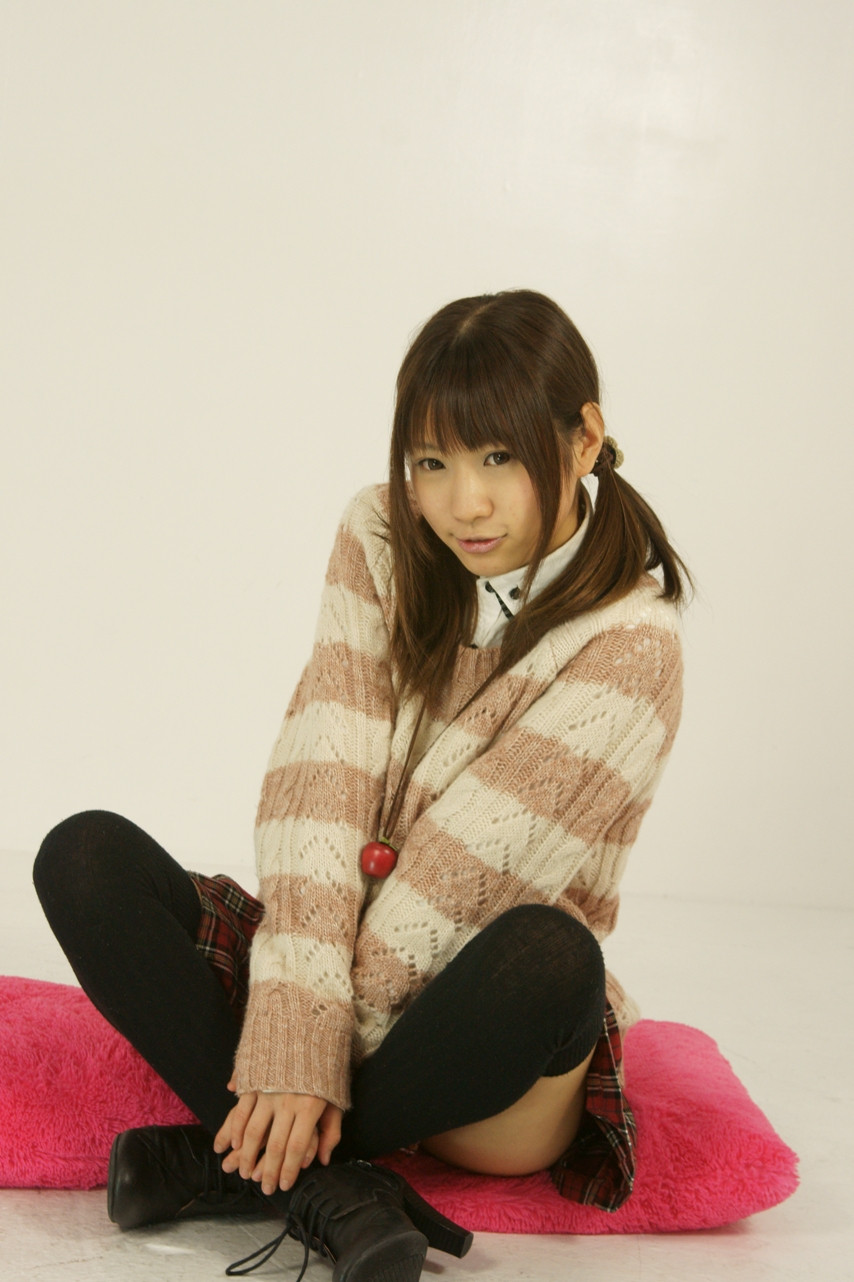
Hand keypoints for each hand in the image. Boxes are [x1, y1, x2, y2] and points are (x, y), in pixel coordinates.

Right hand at [213, 1080, 342, 1194]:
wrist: (310, 1029)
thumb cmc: (326, 1068)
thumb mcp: (335, 1098)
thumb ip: (330, 1131)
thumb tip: (323, 1160)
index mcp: (309, 1107)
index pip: (296, 1148)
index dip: (289, 1170)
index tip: (285, 1185)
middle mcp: (287, 1101)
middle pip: (275, 1145)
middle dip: (269, 1171)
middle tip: (266, 1189)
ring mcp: (269, 1091)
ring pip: (253, 1132)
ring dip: (248, 1156)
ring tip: (246, 1173)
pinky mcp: (255, 1081)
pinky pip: (241, 1111)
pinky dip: (236, 1130)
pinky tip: (235, 1144)